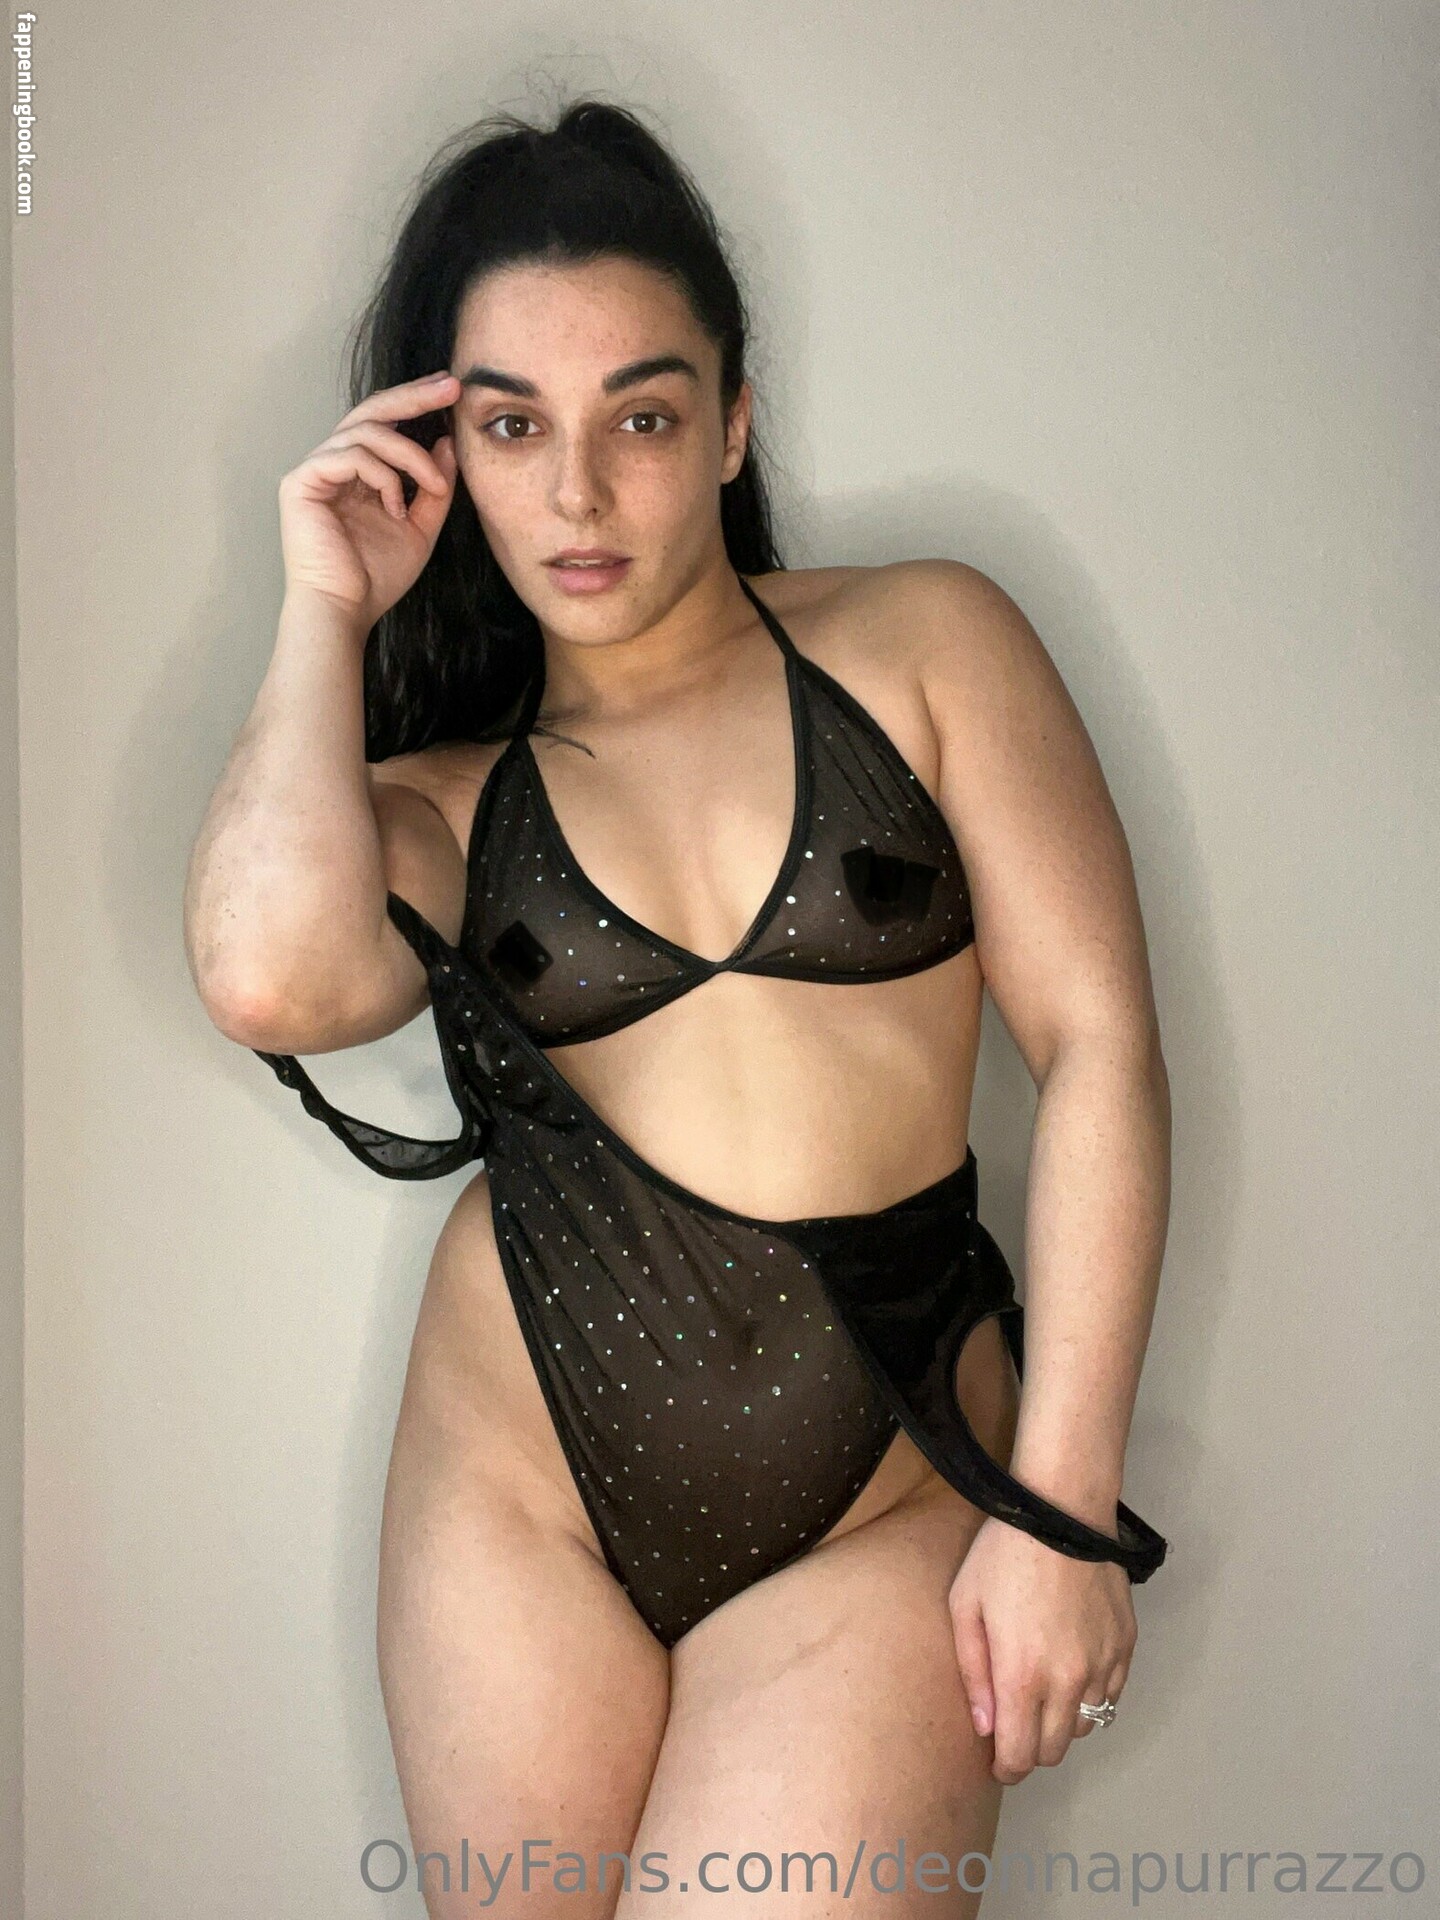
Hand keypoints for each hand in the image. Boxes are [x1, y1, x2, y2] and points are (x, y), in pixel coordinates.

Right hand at [277, 370, 460, 628]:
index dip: (415, 402)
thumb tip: (447, 441)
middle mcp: (332, 464)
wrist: (345, 611)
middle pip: (370, 410)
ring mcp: (314, 470)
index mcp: (356, 473)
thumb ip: (433, 486)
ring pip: (367, 432)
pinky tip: (397, 507)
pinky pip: (350, 455)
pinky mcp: (302, 482)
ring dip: (410, 456)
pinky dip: (383, 477)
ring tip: (432, 487)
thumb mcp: (420, 528)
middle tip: (449, 387)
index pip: (384, 423)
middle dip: (414, 396)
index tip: (451, 391)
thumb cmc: (377, 577)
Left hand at [949, 1516, 1135, 1782]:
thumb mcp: (965, 1605)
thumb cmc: (1004, 1553)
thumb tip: (983, 1726)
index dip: (1006, 1768)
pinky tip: (1071, 1668)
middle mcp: (1068, 1680)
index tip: (997, 1763)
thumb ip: (972, 1672)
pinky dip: (1091, 1695)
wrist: (1063, 1511)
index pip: (1020, 1755)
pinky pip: (1111, 1694)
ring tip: (1042, 1692)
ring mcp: (1103, 1664)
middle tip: (1016, 1727)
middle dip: (1032, 1749)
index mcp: (1022, 1674)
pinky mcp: (1126, 1646)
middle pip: (1055, 1750)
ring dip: (1063, 1722)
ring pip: (1086, 1726)